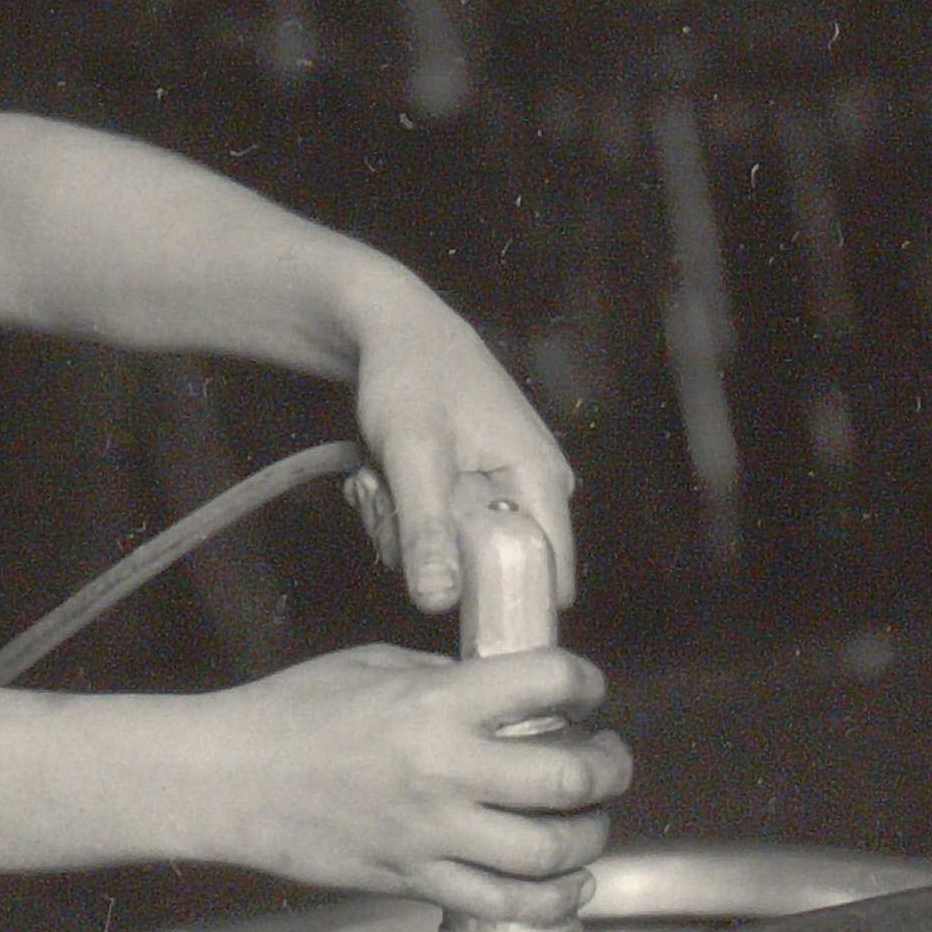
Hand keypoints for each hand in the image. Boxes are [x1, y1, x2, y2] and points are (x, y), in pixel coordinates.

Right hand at [177, 643, 629, 926]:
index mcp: (436, 702)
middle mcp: (444, 769)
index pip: (548, 683)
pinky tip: (565, 884)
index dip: (584, 682)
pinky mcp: (415, 879)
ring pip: (548, 852)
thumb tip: (503, 694)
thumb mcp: (374, 665)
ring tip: (587, 823)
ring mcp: (431, 833)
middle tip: (608, 761)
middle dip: (609, 768)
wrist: (230, 779)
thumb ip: (446, 678)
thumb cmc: (289, 714)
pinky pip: (502, 903)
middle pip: (569, 777)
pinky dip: (551, 900)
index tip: (585, 690)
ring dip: (588, 838)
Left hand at [338, 266, 582, 624]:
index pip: (549, 575)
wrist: (392, 328)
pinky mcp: (472, 490)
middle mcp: (533, 489)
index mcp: (541, 479)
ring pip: (449, 552)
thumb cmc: (412, 374)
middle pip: (485, 567)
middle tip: (389, 503)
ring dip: (402, 528)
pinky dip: (400, 513)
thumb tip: (439, 603)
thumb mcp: (413, 454)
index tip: (445, 603)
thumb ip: (427, 530)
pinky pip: (436, 530)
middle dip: (425, 549)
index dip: (504, 603)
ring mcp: (501, 489)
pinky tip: (383, 478)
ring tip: (382, 480)